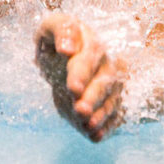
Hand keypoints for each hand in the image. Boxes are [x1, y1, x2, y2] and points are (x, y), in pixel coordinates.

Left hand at [35, 13, 124, 141]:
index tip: (73, 88)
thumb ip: (60, 30)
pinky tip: (95, 136)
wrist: (63, 54)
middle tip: (80, 111)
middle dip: (93, 98)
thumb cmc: (56, 38)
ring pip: (110, 100)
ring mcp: (111, 85)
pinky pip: (113, 115)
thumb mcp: (51, 27)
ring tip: (87, 126)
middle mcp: (106, 64)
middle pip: (104, 82)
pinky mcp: (109, 102)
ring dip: (100, 115)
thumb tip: (68, 49)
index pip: (90, 57)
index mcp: (91, 42)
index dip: (83, 73)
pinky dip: (106, 127)